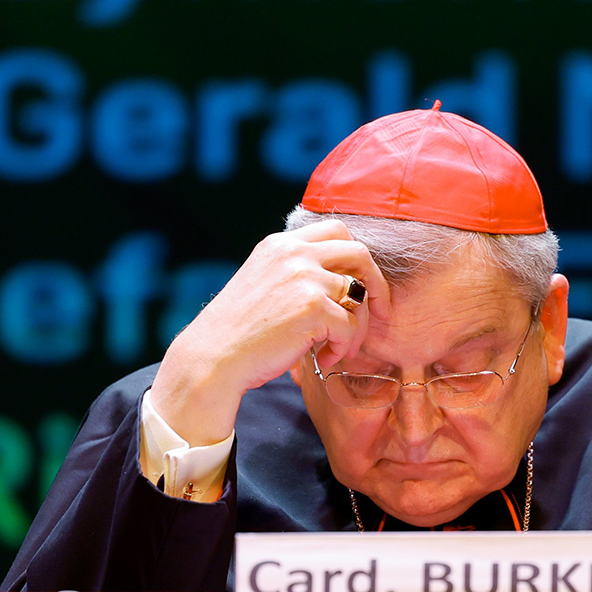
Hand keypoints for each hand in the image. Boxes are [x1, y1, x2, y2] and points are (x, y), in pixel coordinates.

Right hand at [150, 220, 390, 445]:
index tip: (364, 284)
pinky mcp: (313, 308)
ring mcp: (305, 278)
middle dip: (377, 284)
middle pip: (360, 253)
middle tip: (379, 313)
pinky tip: (325, 359)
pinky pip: (349, 327)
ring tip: (339, 349)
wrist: (212, 357)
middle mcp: (295, 253)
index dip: (359, 258)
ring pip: (359, 296)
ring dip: (357, 328)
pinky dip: (343, 348)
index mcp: (282, 244)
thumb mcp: (265, 282)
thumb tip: (344, 281)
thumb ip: (296, 272)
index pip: (337, 232)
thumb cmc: (239, 330)